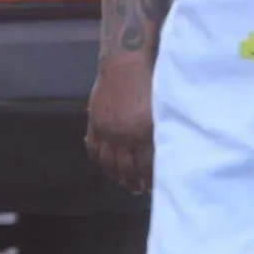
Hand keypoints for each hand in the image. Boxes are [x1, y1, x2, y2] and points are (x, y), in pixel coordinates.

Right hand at [85, 57, 154, 194]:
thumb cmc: (149, 83)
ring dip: (114, 175)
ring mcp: (107, 130)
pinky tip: (104, 164)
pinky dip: (98, 159)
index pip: (146, 165)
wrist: (125, 64)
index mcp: (144, 132)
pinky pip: (94, 148)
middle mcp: (125, 135)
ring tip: (121, 181)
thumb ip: (157, 130)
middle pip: (126, 168)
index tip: (151, 186)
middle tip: (136, 189)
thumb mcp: (159, 109)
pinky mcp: (95, 122)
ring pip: (108, 162)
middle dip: (132, 182)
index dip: (148, 178)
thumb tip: (159, 152)